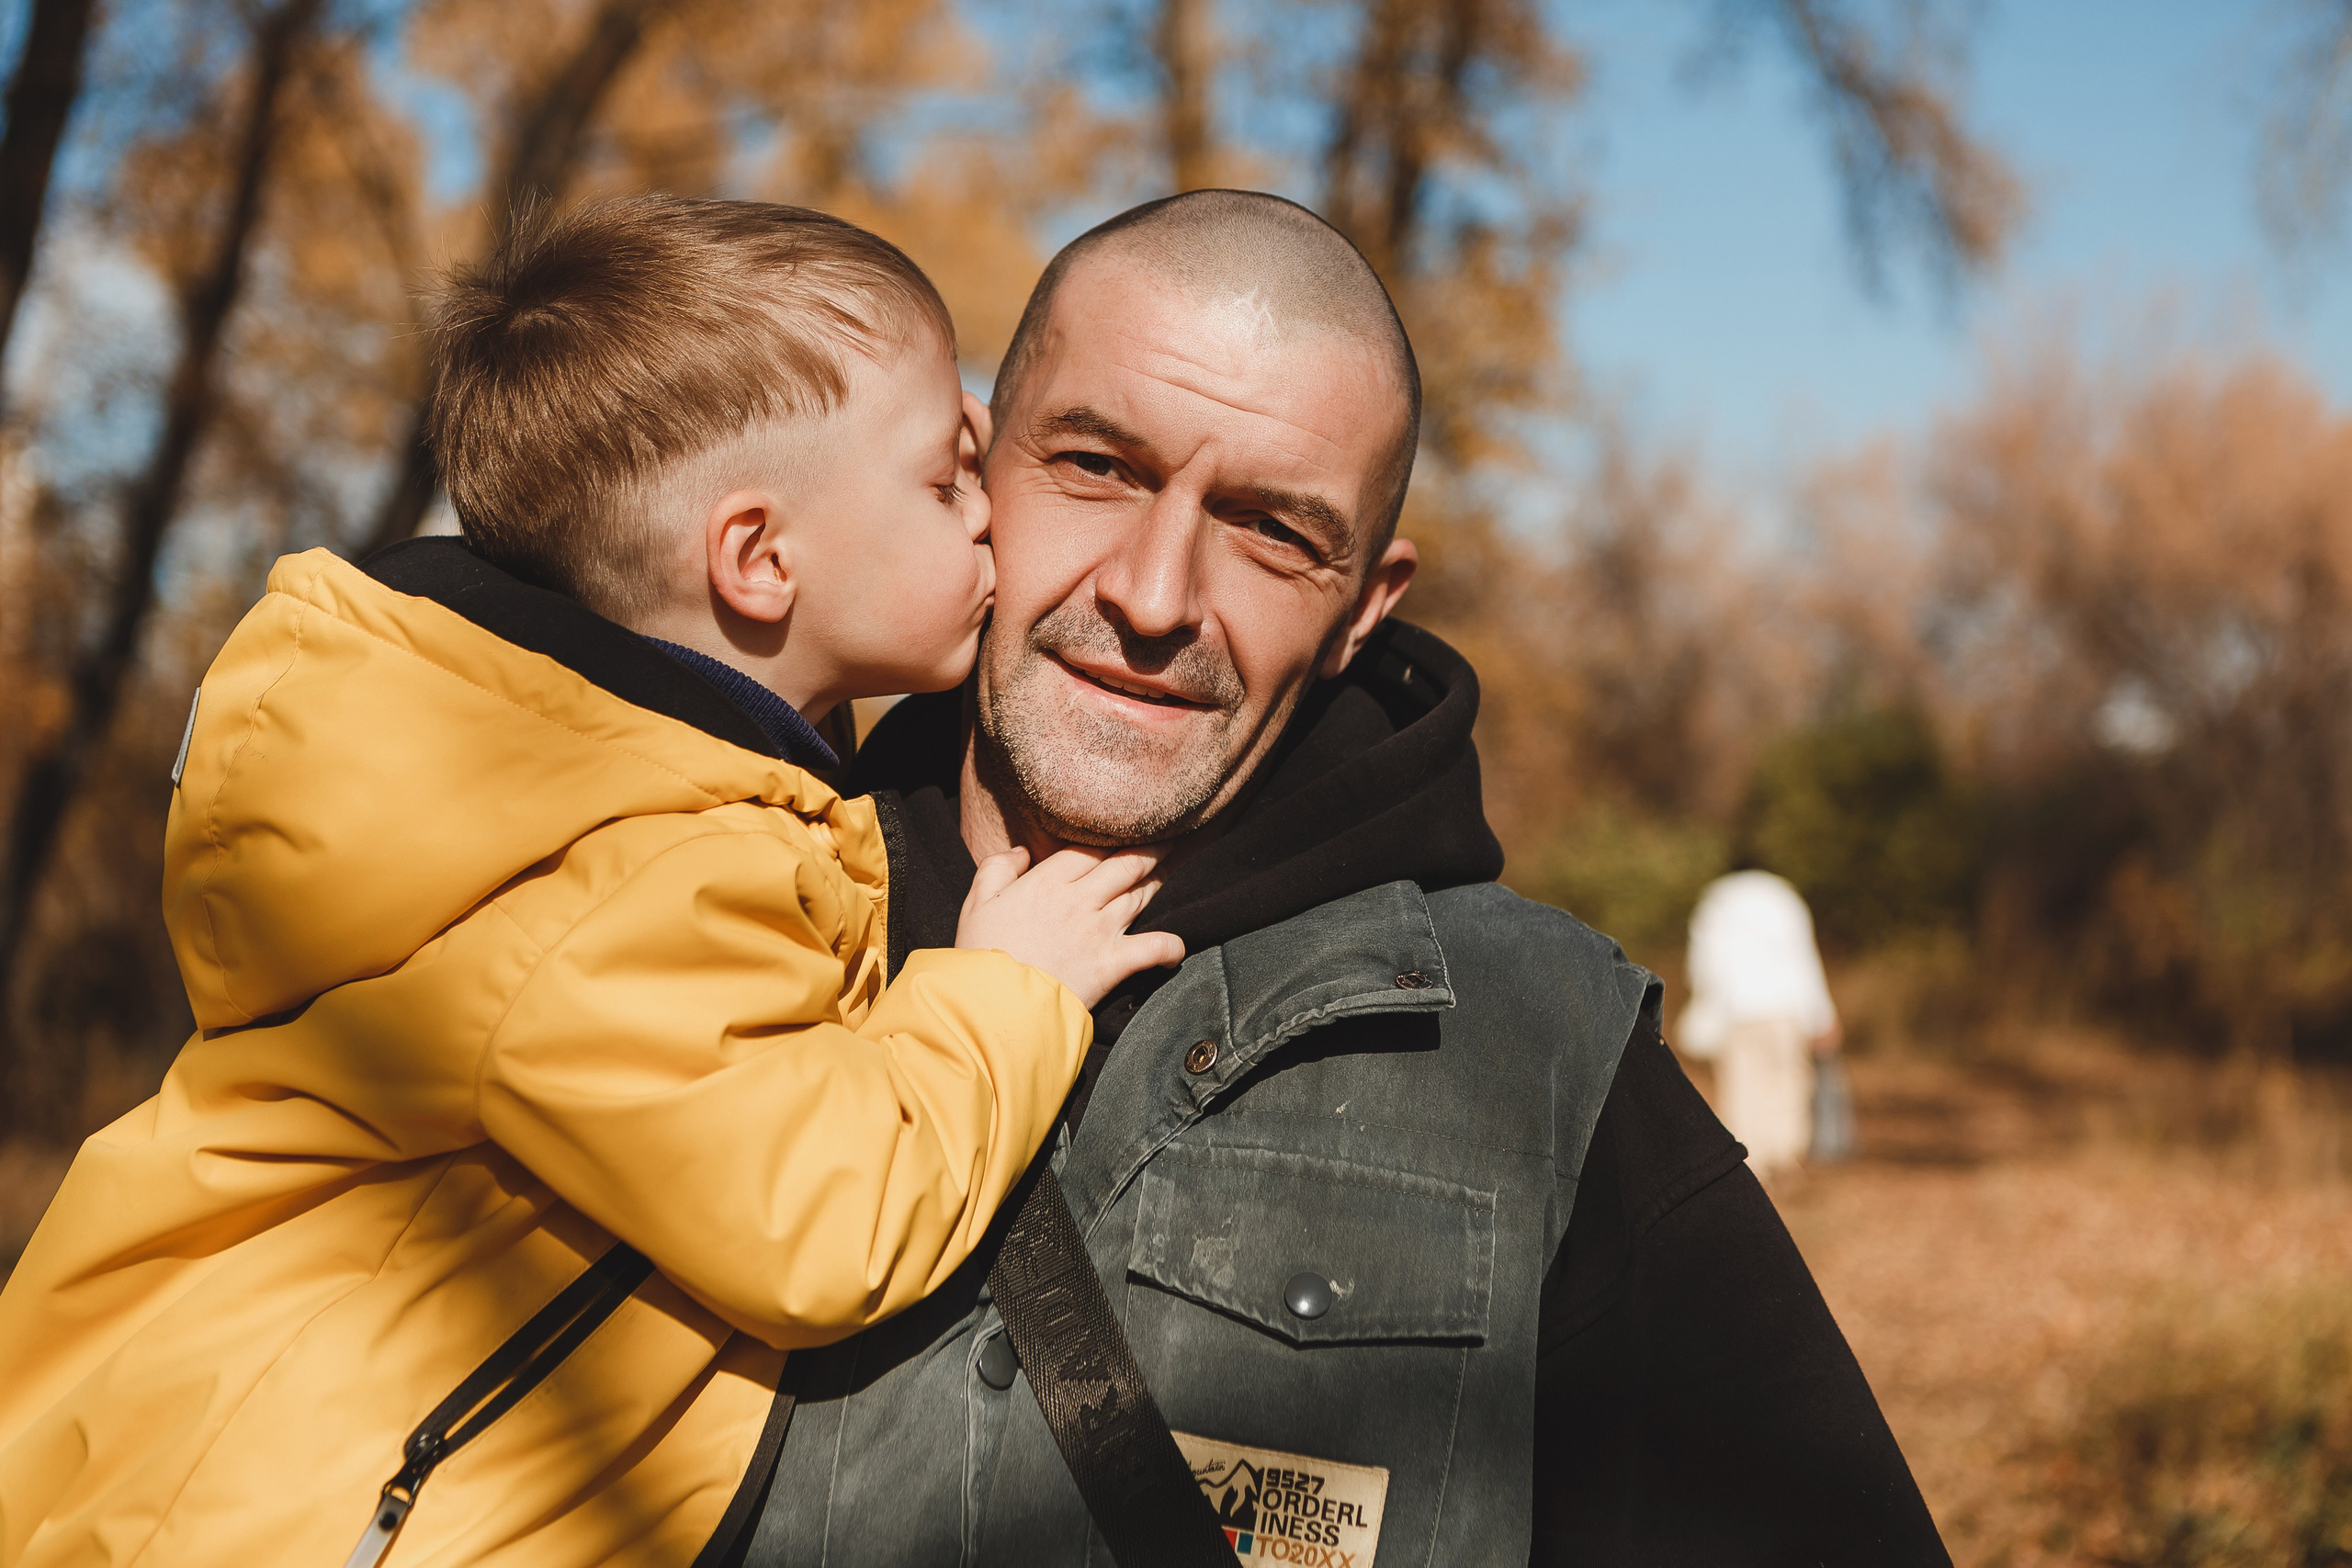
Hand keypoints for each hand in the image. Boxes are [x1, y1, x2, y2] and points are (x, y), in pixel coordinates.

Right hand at [955, 847, 1185, 1006]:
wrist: (993, 1005)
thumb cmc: (982, 954)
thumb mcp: (977, 903)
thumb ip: (997, 868)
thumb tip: (1020, 851)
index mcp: (1048, 881)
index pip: (1091, 848)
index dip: (1113, 836)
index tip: (1127, 829)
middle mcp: (1081, 900)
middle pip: (1127, 863)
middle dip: (1151, 848)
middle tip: (1167, 837)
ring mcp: (1101, 931)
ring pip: (1141, 895)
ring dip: (1160, 879)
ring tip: (1172, 866)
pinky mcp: (1113, 964)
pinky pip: (1153, 948)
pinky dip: (1169, 947)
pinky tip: (1175, 949)